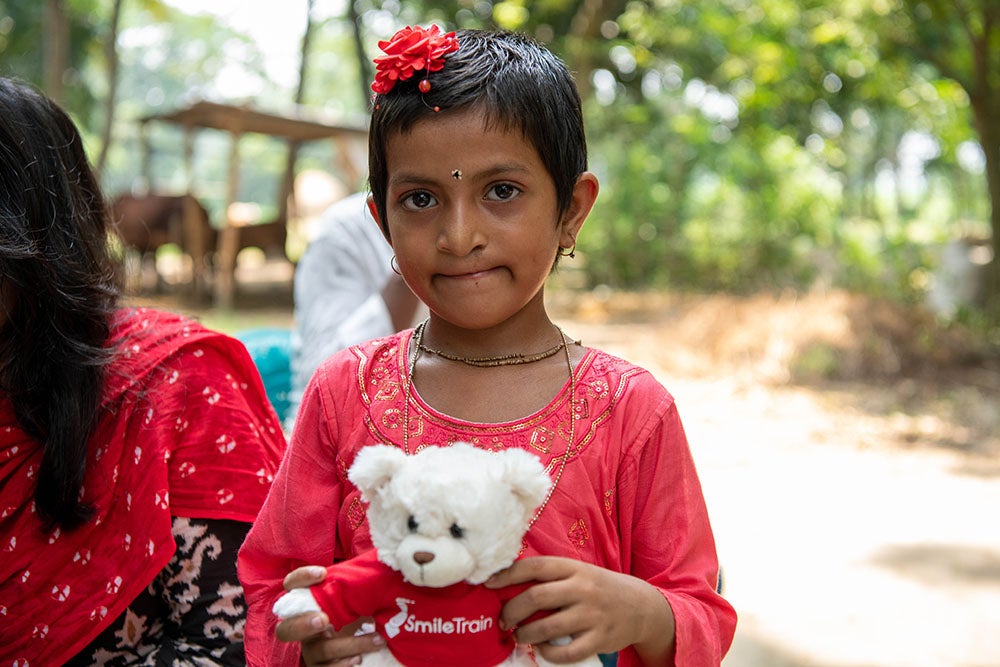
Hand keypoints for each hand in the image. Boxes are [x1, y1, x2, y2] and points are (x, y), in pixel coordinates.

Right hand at [275, 566, 383, 665]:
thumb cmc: (355, 610)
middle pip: (285, 630)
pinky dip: (342, 665)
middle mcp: (302, 629)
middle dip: (302, 624)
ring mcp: (311, 651)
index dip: (301, 579)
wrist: (360, 641)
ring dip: (347, 645)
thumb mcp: (352, 595)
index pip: (291, 587)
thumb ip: (353, 584)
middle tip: (323, 619)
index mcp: (306, 604)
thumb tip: (377, 563)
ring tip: (376, 638)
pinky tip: (359, 659)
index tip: (322, 573)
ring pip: (318, 651)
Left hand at [486, 556, 675, 664]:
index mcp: (574, 568)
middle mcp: (582, 588)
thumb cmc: (599, 588)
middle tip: (503, 619)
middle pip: (536, 597)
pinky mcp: (599, 639)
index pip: (534, 567)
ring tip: (518, 635)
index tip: (488, 584)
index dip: (507, 575)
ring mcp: (592, 615)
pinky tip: (541, 649)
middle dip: (511, 610)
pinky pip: (565, 653)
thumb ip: (551, 576)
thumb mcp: (579, 572)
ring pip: (546, 627)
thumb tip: (508, 582)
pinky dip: (546, 653)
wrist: (641, 606)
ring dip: (524, 634)